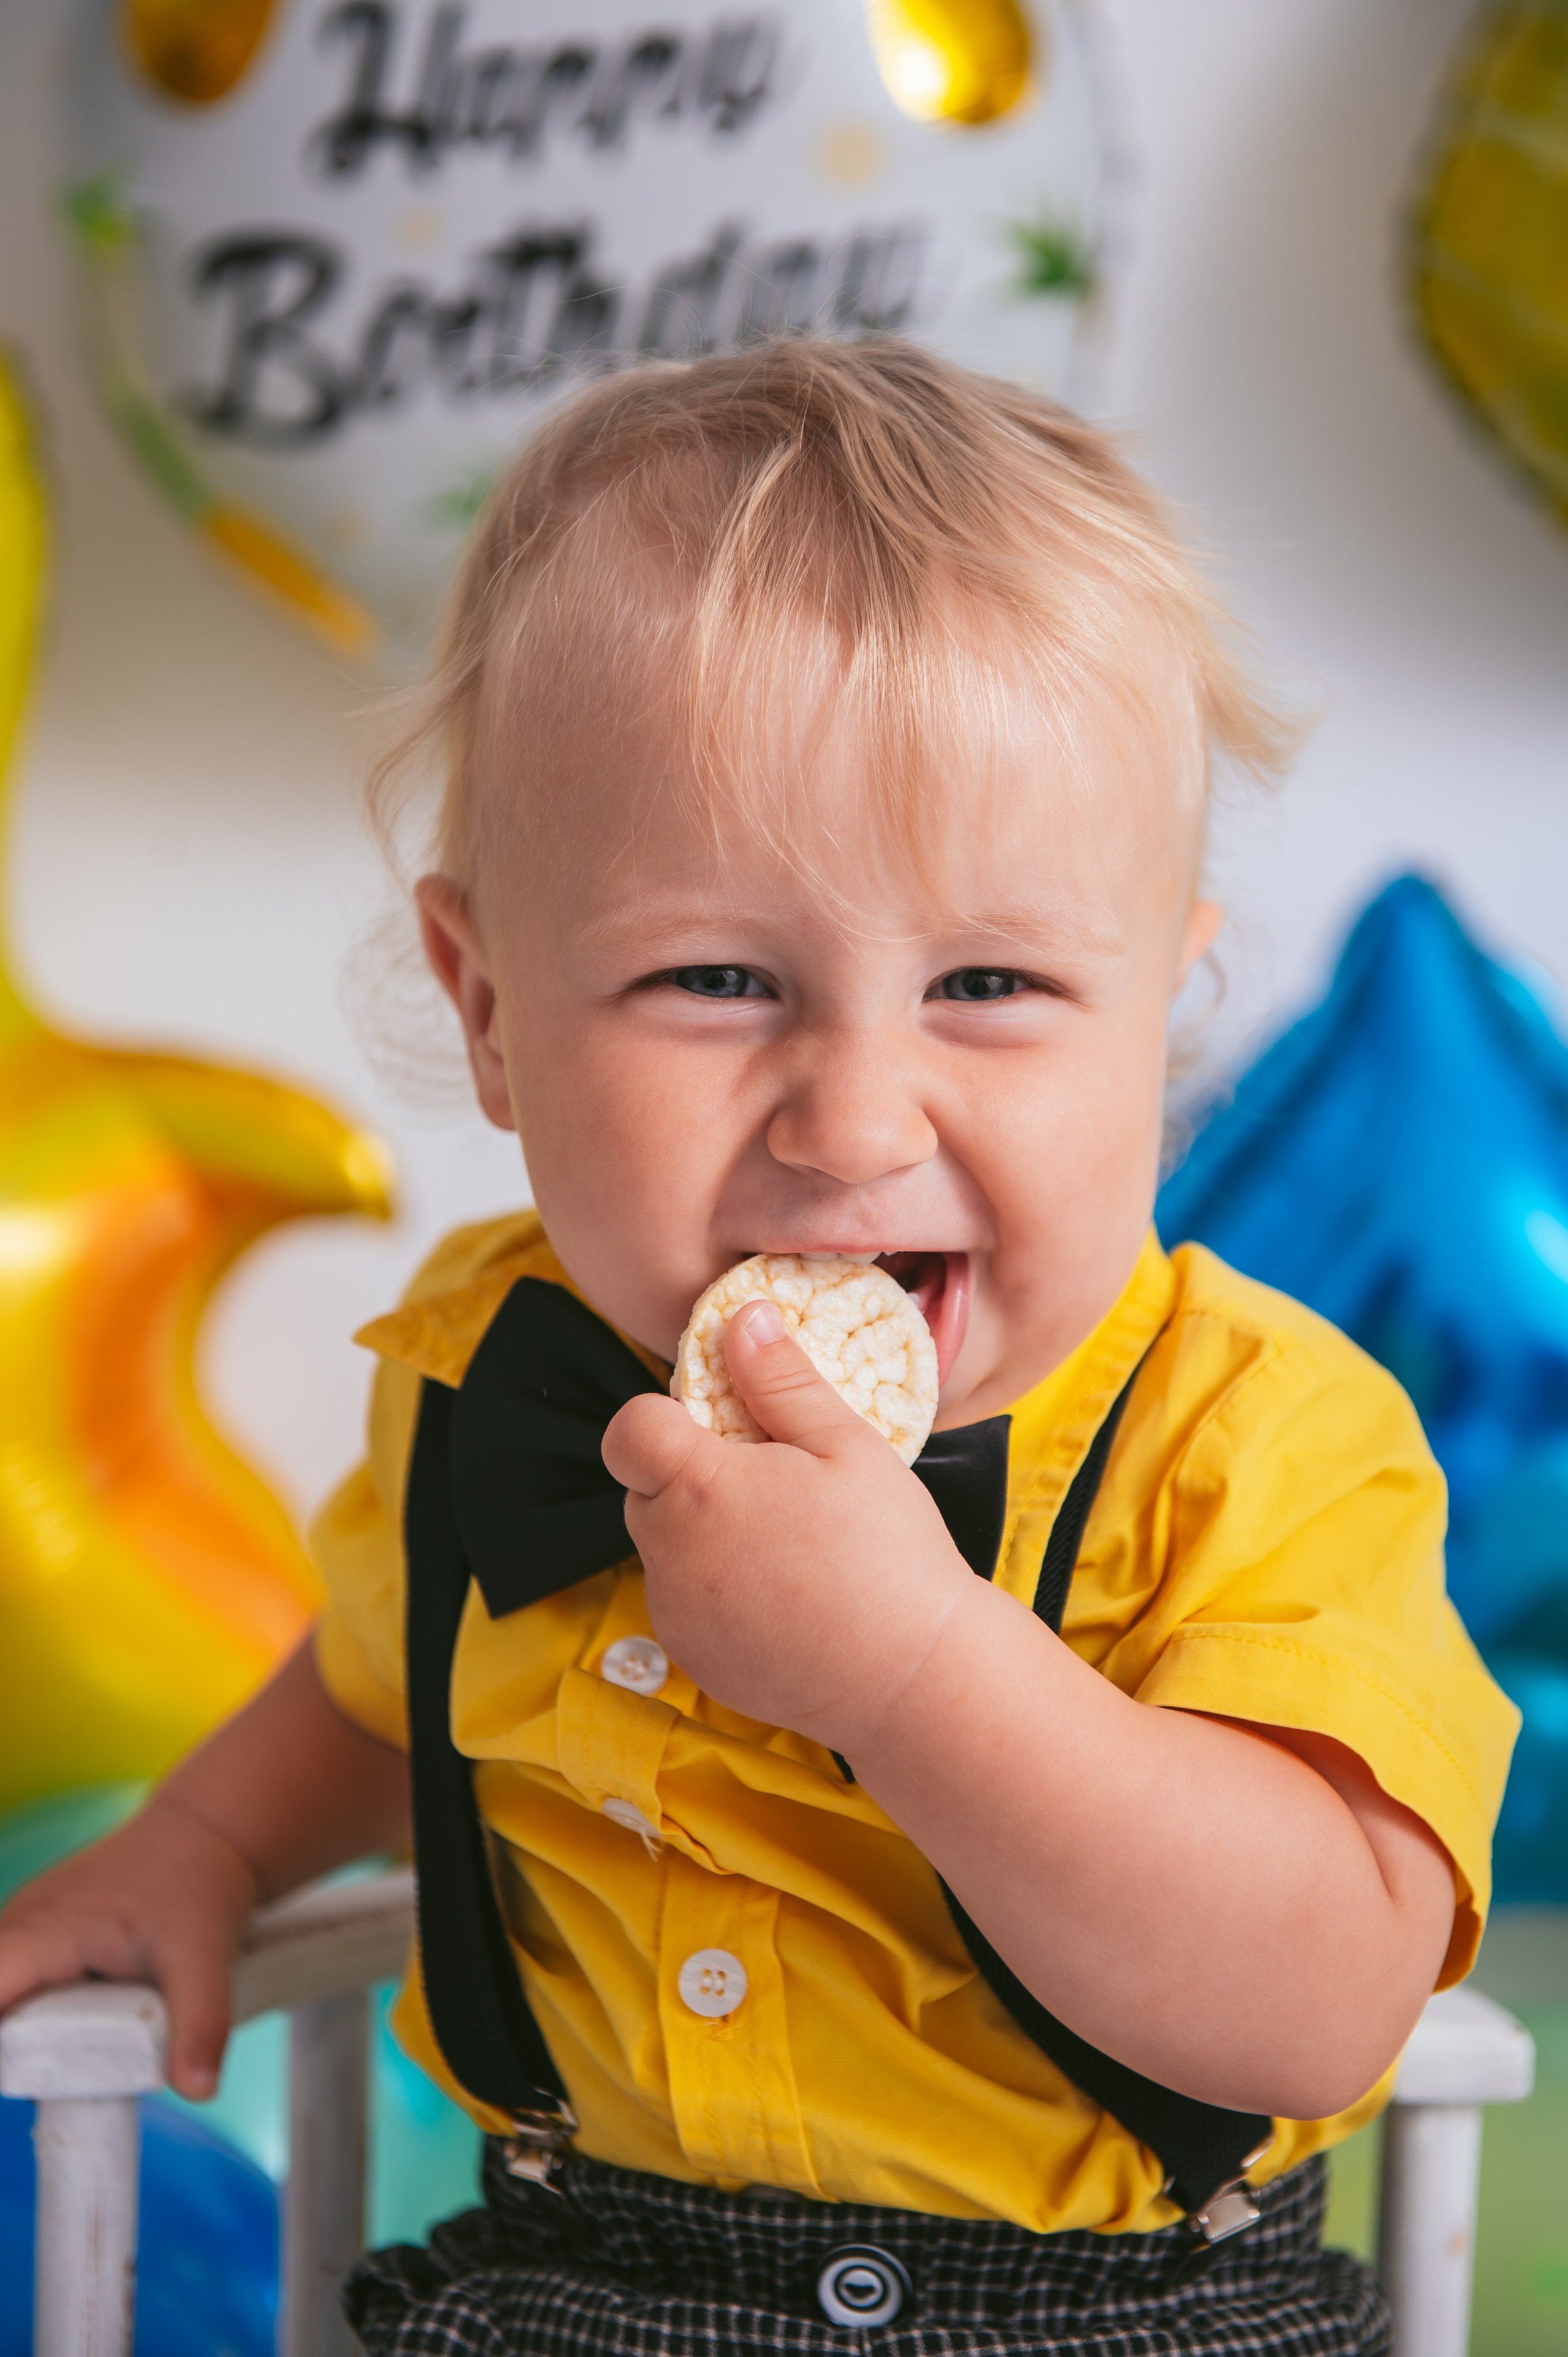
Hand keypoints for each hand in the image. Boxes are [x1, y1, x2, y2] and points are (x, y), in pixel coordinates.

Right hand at [0, 1798, 259, 2098]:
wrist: (206, 1832)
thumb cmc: (199, 1885)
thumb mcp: (205, 1957)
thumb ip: (200, 2025)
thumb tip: (200, 2091)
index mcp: (42, 1931)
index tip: (14, 2078)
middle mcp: (21, 1922)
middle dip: (13, 2049)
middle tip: (58, 2080)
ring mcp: (26, 1922)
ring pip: (2, 1993)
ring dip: (22, 2032)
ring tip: (83, 2048)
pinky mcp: (39, 1929)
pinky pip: (15, 1978)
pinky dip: (31, 2010)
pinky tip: (76, 2025)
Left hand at [602, 1299, 972, 1750]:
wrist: (914, 1678)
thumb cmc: (888, 1552)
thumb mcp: (846, 1446)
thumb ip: (781, 1381)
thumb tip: (742, 1319)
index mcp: (699, 1490)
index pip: (629, 1430)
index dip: (665, 1415)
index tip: (723, 1423)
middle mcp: (669, 1556)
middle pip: (646, 1487)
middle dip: (692, 1473)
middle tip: (774, 1482)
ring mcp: (677, 1615)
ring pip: (666, 1547)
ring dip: (704, 1533)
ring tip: (788, 1544)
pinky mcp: (694, 1658)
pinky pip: (686, 1602)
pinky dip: (718, 1589)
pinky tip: (786, 1594)